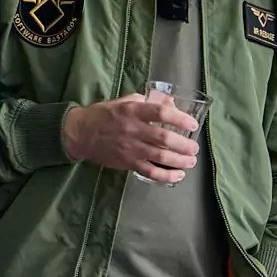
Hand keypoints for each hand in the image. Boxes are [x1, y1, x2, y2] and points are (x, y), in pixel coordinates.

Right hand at [61, 95, 199, 182]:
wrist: (81, 133)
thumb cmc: (105, 114)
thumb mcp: (125, 101)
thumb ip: (148, 102)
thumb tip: (172, 104)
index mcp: (133, 111)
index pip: (161, 113)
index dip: (180, 119)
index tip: (192, 124)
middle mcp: (133, 129)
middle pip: (164, 138)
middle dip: (184, 145)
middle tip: (194, 148)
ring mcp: (130, 148)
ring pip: (160, 156)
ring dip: (180, 161)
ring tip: (191, 161)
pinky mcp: (127, 162)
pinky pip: (150, 172)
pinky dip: (166, 175)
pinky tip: (178, 175)